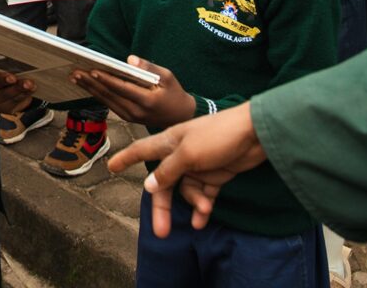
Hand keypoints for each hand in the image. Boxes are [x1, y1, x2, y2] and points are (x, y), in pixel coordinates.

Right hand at [0, 67, 35, 113]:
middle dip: (0, 81)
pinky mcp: (6, 108)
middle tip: (11, 77)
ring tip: (27, 83)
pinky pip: (15, 101)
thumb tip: (6, 43)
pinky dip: (24, 93)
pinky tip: (31, 87)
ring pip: (4, 96)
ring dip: (16, 88)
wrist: (7, 87)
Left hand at [72, 56, 192, 126]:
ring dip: (89, 89)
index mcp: (147, 101)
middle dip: (91, 83)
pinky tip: (86, 86)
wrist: (179, 117)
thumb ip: (149, 67)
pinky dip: (96, 94)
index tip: (92, 70)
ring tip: (75, 77)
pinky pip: (109, 104)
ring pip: (106, 101)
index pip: (122, 88)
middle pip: (109, 95)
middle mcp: (136, 111)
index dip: (106, 79)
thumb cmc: (174, 93)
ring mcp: (130, 117)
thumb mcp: (168, 77)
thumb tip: (130, 59)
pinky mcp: (127, 117)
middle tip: (75, 72)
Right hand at [108, 102, 266, 233]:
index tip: (110, 166)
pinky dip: (203, 206)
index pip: (142, 150)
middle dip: (162, 207)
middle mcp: (180, 154)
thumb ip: (167, 171)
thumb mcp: (188, 154)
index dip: (126, 158)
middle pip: (164, 183)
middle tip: (160, 233)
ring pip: (186, 191)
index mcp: (169, 142)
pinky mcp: (216, 174)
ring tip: (202, 212)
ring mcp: (199, 165)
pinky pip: (204, 194)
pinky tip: (203, 218)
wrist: (255, 134)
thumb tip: (149, 187)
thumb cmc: (218, 136)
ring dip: (193, 204)